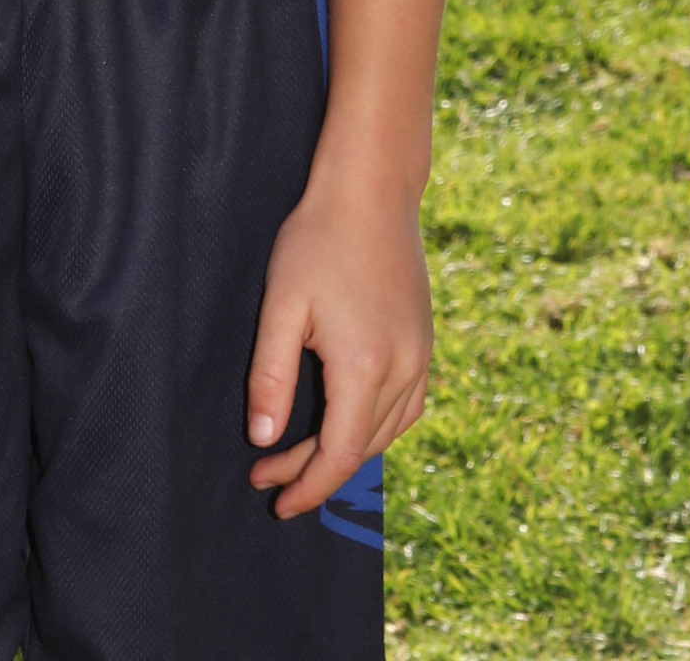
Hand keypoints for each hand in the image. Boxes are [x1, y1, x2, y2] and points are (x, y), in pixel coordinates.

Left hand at [245, 166, 432, 518]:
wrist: (372, 189)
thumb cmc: (318, 239)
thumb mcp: (281, 304)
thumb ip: (271, 375)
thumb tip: (264, 440)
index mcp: (364, 365)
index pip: (340, 455)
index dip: (307, 486)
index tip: (274, 500)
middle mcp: (403, 369)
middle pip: (363, 449)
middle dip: (315, 471)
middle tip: (269, 473)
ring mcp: (421, 356)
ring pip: (388, 432)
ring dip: (346, 452)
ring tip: (300, 456)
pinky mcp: (425, 342)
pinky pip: (407, 407)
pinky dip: (377, 428)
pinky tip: (349, 422)